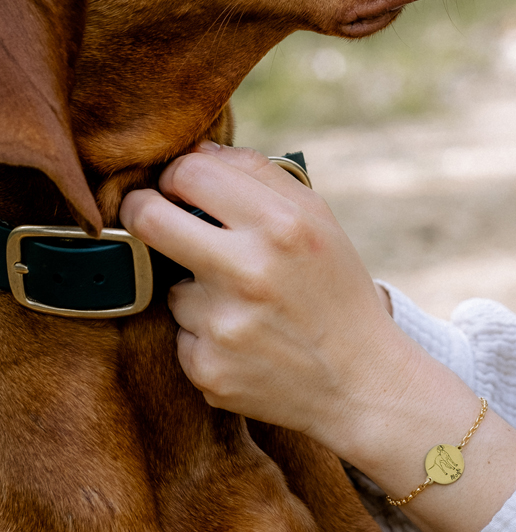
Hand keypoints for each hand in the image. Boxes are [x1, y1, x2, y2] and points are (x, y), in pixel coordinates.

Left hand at [120, 142, 515, 531]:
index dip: (175, 176)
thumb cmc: (336, 288)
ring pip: (172, 286)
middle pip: (149, 220)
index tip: (175, 186)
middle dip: (140, 211)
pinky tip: (247, 341)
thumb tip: (195, 152)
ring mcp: (225, 323)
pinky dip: (206, 335)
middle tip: (148, 215)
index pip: (190, 174)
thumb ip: (260, 175)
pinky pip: (182, 335)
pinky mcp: (207, 368)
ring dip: (196, 291)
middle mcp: (250, 270)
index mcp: (282, 223)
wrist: (360, 379)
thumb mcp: (318, 218)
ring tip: (247, 305)